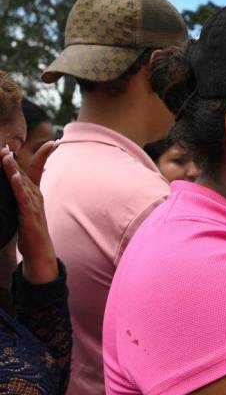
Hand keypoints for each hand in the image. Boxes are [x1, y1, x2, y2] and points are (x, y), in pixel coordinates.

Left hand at [1, 142, 57, 283]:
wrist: (39, 252)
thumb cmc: (31, 231)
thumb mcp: (26, 209)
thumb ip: (23, 195)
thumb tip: (16, 182)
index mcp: (35, 193)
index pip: (39, 169)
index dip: (43, 154)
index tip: (51, 141)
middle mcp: (36, 196)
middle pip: (28, 173)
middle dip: (19, 158)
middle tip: (7, 144)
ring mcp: (33, 206)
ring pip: (23, 183)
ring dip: (13, 169)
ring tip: (6, 156)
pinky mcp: (29, 216)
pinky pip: (23, 199)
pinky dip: (19, 188)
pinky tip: (15, 178)